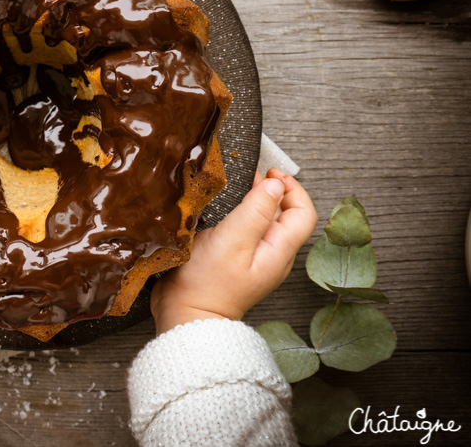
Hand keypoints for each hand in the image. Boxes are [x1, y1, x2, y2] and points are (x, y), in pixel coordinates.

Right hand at [151, 167, 317, 334]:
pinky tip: (225, 210)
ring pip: (267, 222)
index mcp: (279, 251)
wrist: (185, 316)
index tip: (269, 173)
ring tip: (237, 189)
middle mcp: (273, 256)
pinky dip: (243, 214)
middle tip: (250, 176)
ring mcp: (256, 260)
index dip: (291, 187)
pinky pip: (250, 232)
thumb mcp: (232, 240)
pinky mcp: (238, 261)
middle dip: (273, 190)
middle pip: (287, 215)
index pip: (304, 212)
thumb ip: (255, 211)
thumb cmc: (206, 284)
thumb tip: (275, 184)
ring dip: (256, 201)